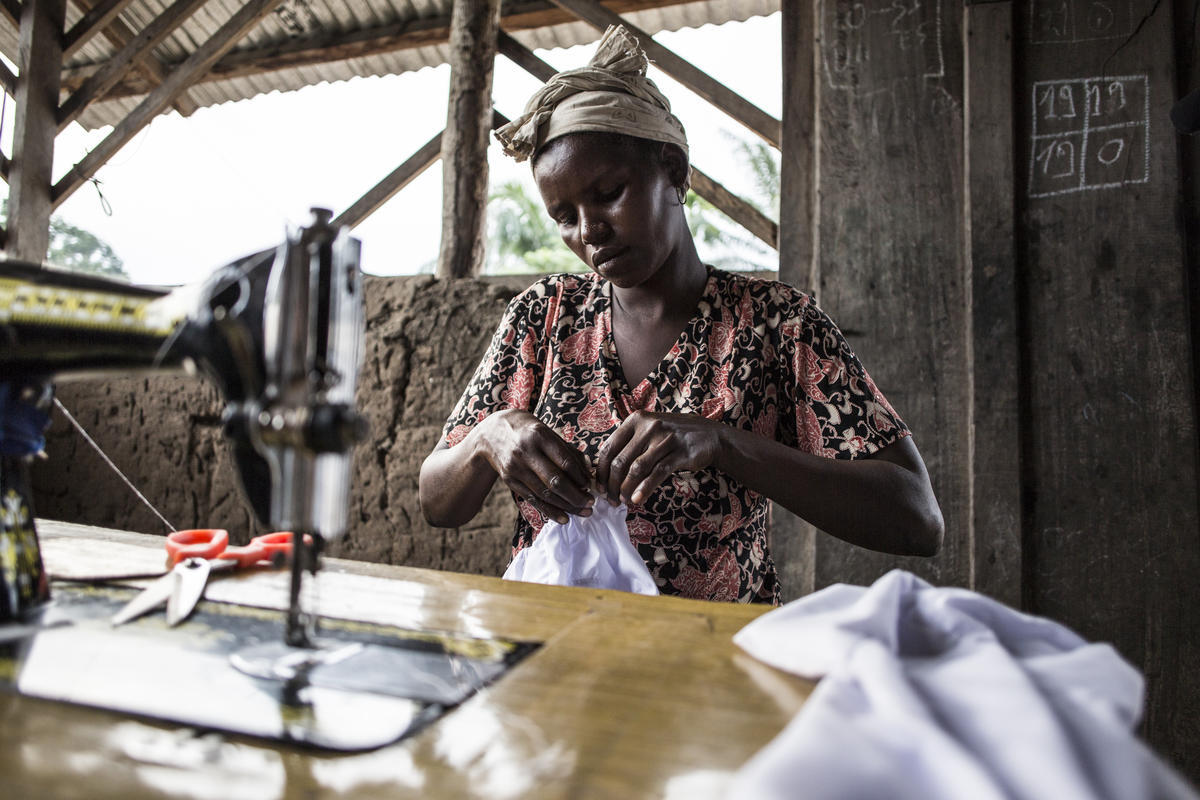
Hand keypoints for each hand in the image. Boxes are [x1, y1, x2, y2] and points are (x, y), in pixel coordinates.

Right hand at [477, 410, 593, 523]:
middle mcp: (526, 452)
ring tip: (583, 512)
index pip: (565, 462)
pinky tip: (565, 518)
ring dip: (567, 506)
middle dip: (576, 496)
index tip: (590, 485)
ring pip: (545, 494)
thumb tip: (589, 472)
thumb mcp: (547, 432)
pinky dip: (550, 511)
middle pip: (555, 481)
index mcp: (539, 436)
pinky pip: (533, 500)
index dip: (581, 477)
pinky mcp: (509, 480)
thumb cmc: (527, 431)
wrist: (491, 433)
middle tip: (591, 503)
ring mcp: (516, 468)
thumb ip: (568, 451)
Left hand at [596, 411, 722, 505]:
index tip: (600, 486)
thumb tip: (607, 471)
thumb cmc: (674, 436)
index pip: (609, 448)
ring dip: (626, 489)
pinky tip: (637, 499)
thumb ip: (630, 444)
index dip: (601, 471)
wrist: (710, 436)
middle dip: (612, 484)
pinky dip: (644, 489)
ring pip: (636, 469)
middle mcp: (648, 426)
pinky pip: (657, 474)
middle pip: (620, 461)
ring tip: (624, 501)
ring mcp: (664, 439)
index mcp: (636, 420)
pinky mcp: (679, 453)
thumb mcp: (650, 431)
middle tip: (611, 498)